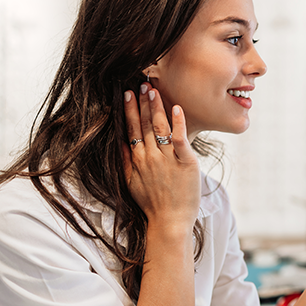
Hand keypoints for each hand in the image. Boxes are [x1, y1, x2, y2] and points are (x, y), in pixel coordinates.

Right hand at [122, 84, 199, 237]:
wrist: (169, 222)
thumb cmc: (152, 204)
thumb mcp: (131, 183)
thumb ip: (125, 162)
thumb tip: (120, 144)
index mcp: (137, 160)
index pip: (131, 129)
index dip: (129, 110)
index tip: (127, 94)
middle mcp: (149, 157)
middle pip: (144, 125)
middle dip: (142, 103)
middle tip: (140, 83)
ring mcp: (166, 159)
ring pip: (159, 128)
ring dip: (156, 108)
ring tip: (153, 90)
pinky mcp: (185, 163)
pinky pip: (179, 139)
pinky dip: (178, 123)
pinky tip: (177, 108)